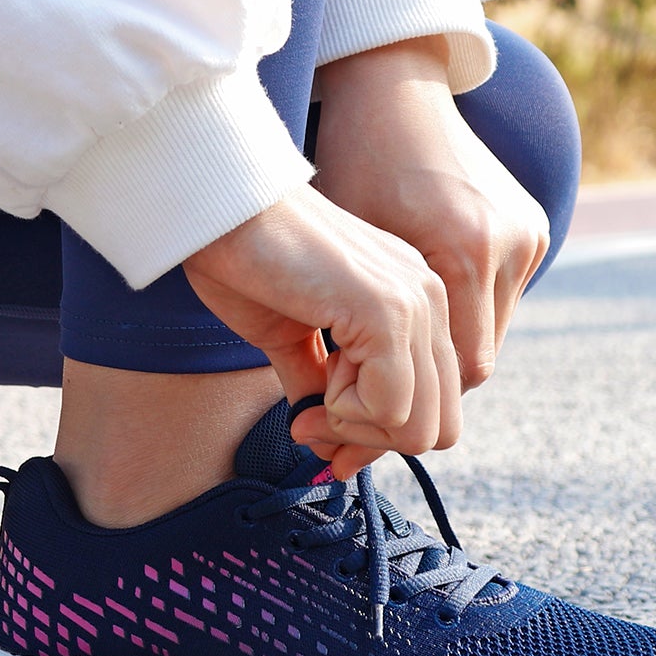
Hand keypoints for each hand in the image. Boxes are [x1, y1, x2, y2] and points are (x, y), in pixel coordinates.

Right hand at [184, 184, 461, 479]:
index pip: (433, 402)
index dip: (374, 434)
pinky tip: (313, 385)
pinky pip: (390, 406)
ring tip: (310, 401)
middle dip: (369, 441)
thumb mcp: (290, 336)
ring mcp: (416, 301)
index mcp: (414, 298)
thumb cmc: (242, 258)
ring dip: (356, 430)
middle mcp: (430, 297)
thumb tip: (326, 444)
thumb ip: (320, 383)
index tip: (313, 429)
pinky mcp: (387, 310)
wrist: (215, 211)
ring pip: (423, 425)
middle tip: (310, 423)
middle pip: (439, 424)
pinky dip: (345, 415)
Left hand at [313, 36, 549, 390]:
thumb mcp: (346, 244)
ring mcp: (528, 232)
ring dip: (446, 344)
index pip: (463, 368)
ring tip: (393, 342)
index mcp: (463, 249)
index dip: (417, 391)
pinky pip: (500, 295)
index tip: (372, 398)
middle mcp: (509, 243)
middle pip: (480, 355)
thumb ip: (352, 324)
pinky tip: (418, 303)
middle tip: (378, 384)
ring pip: (491, 329)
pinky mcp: (532, 224)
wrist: (394, 91)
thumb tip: (342, 408)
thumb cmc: (351, 162)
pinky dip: (462, 311)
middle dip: (430, 376)